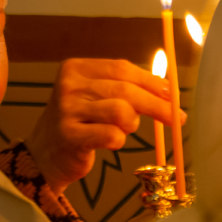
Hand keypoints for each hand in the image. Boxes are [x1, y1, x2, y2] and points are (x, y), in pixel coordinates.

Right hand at [24, 58, 182, 194]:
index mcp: (76, 68)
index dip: (152, 82)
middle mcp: (68, 85)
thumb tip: (168, 90)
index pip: (123, 69)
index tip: (172, 94)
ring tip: (121, 130)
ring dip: (130, 125)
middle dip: (156, 105)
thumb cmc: (79, 122)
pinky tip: (108, 142)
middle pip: (126, 90)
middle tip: (176, 118)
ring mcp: (66, 110)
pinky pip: (111, 136)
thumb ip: (127, 88)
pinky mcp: (69, 136)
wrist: (45, 153)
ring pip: (121, 112)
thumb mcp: (97, 96)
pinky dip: (118, 141)